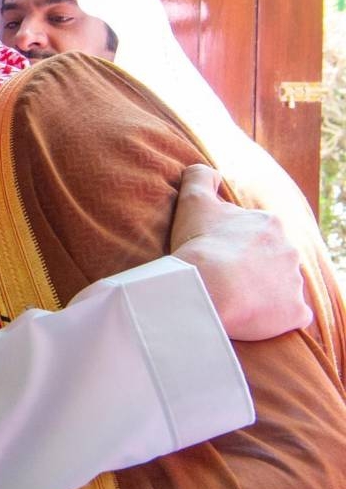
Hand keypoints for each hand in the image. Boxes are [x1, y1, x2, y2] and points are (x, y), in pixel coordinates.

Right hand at [170, 164, 311, 339]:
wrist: (207, 287)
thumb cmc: (200, 243)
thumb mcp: (193, 200)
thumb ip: (200, 177)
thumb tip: (211, 171)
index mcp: (269, 223)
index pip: (256, 233)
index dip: (233, 245)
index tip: (214, 255)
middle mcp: (290, 249)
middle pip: (271, 258)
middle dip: (252, 267)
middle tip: (223, 278)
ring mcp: (295, 282)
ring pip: (282, 286)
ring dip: (263, 292)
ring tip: (234, 300)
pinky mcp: (295, 311)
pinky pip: (291, 314)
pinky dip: (276, 317)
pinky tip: (252, 317)